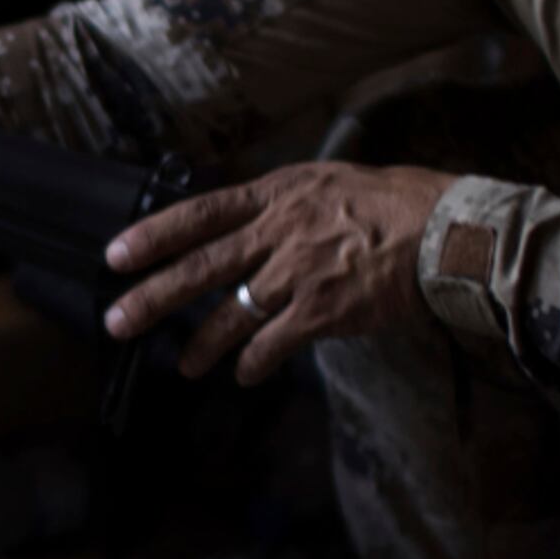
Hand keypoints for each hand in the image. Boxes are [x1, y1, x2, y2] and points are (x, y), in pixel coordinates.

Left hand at [101, 163, 454, 383]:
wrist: (444, 231)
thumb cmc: (394, 204)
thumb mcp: (328, 184)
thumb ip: (284, 206)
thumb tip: (252, 226)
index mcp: (277, 195)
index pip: (201, 213)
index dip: (154, 235)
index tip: (115, 255)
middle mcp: (279, 231)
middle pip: (201, 267)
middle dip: (153, 297)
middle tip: (116, 322)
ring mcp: (298, 272)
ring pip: (231, 314)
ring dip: (202, 344)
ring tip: (185, 365)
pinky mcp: (322, 310)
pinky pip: (273, 343)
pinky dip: (254, 362)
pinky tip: (242, 375)